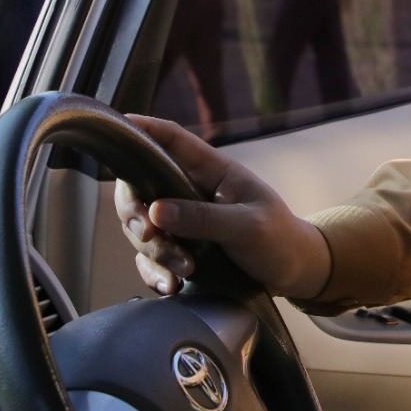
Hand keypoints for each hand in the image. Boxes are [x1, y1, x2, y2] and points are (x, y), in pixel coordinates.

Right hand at [115, 115, 332, 301]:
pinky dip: (155, 273)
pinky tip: (172, 285)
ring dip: (154, 252)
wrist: (293, 272)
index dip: (143, 128)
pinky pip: (150, 259)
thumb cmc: (279, 238)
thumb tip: (155, 212)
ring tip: (184, 270)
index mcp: (210, 171)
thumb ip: (203, 218)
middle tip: (150, 236)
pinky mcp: (180, 249)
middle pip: (140, 188)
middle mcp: (189, 192)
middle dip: (135, 215)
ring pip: (142, 228)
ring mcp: (182, 222)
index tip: (118, 124)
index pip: (171, 139)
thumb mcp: (247, 226)